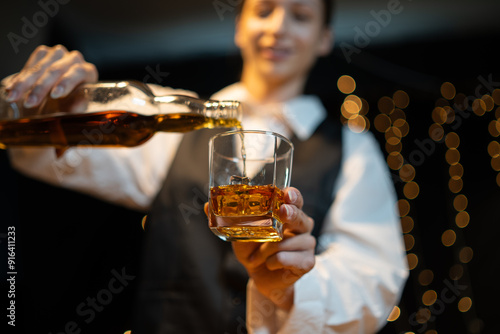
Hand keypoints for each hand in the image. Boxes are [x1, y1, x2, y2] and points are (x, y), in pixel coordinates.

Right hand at [3, 44, 97, 108]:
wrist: (58, 97)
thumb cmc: (70, 103)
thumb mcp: (75, 109)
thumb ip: (76, 109)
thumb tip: (75, 112)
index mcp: (88, 72)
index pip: (79, 72)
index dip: (66, 82)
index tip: (54, 95)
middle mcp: (74, 59)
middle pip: (56, 70)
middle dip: (40, 88)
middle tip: (29, 103)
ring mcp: (58, 54)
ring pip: (40, 66)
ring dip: (25, 82)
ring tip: (13, 97)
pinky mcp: (44, 53)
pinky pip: (30, 63)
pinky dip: (20, 77)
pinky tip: (12, 88)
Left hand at [206, 187, 315, 309]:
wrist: (259, 276)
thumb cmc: (253, 248)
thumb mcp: (238, 232)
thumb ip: (226, 218)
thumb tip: (207, 206)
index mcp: (286, 213)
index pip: (295, 199)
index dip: (293, 195)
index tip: (287, 195)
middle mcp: (300, 226)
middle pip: (302, 217)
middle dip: (292, 213)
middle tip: (282, 212)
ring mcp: (306, 243)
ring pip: (291, 241)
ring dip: (269, 249)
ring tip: (258, 256)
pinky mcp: (307, 262)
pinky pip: (291, 258)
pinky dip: (275, 261)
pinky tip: (269, 263)